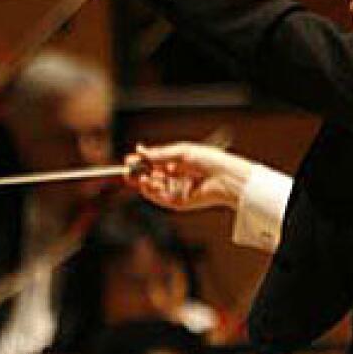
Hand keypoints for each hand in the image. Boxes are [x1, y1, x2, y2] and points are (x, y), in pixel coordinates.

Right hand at [126, 143, 253, 212]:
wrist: (226, 177)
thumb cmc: (210, 161)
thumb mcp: (181, 153)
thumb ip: (159, 154)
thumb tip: (139, 150)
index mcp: (179, 163)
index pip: (155, 163)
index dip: (141, 162)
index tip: (129, 159)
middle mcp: (177, 177)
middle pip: (151, 176)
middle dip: (138, 173)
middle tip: (127, 170)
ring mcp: (177, 191)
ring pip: (153, 188)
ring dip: (144, 182)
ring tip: (142, 176)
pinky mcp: (179, 203)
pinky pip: (159, 199)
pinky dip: (150, 192)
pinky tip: (146, 183)